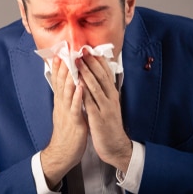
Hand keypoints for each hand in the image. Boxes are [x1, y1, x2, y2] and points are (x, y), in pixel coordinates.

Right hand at [41, 56, 87, 188]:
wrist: (63, 152)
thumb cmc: (67, 132)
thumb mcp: (65, 112)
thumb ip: (65, 99)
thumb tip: (67, 86)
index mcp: (61, 102)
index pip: (58, 81)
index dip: (58, 68)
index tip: (58, 54)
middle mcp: (62, 105)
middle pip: (60, 83)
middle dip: (63, 68)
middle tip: (64, 53)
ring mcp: (67, 112)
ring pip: (66, 92)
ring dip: (69, 77)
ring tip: (71, 64)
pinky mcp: (74, 121)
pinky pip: (75, 107)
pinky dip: (77, 96)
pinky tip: (80, 87)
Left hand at [77, 50, 132, 172]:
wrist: (115, 145)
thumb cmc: (109, 123)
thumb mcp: (109, 104)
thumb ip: (103, 90)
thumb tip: (96, 74)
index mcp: (112, 94)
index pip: (106, 73)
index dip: (98, 60)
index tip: (90, 48)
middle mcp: (110, 98)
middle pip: (101, 76)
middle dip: (91, 62)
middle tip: (82, 49)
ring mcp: (105, 108)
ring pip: (96, 87)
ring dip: (86, 73)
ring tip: (77, 62)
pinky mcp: (98, 118)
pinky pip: (90, 103)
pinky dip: (84, 92)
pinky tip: (77, 84)